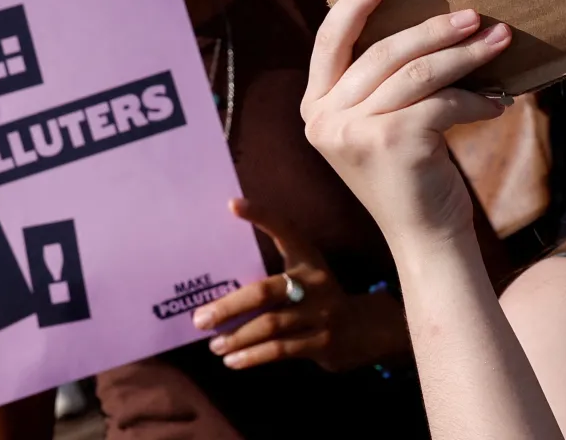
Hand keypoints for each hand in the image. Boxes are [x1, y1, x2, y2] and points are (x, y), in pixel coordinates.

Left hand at [191, 198, 409, 371]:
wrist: (365, 329)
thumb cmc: (318, 298)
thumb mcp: (304, 274)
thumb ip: (272, 276)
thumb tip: (219, 290)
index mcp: (307, 258)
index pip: (285, 230)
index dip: (262, 216)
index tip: (232, 204)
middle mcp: (314, 282)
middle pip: (263, 292)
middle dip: (228, 307)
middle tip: (200, 320)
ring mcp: (320, 314)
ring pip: (269, 325)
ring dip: (237, 337)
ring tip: (214, 345)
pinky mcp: (321, 343)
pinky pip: (280, 350)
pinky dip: (253, 356)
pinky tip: (233, 360)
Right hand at [301, 0, 508, 251]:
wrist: (426, 238)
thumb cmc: (410, 174)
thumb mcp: (378, 125)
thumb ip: (378, 83)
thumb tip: (421, 21)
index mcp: (315, 109)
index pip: (329, 41)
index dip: (354, 5)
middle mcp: (324, 120)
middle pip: (384, 52)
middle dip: (436, 30)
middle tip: (475, 17)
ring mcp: (354, 131)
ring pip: (418, 72)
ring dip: (465, 55)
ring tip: (499, 41)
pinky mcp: (392, 141)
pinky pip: (442, 101)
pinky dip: (476, 98)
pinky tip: (497, 103)